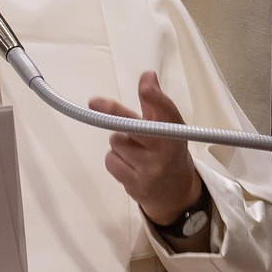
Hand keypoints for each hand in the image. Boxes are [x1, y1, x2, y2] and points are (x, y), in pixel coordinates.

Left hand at [88, 71, 203, 225]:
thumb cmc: (169, 152)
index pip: (166, 111)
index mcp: (174, 131)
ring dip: (120, 142)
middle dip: (114, 113)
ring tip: (135, 150)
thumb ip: (155, 103)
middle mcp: (165, 150)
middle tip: (94, 102)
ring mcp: (150, 170)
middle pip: (134, 127)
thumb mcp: (169, 127)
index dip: (155, 97)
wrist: (178, 194)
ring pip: (116, 142)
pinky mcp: (135, 186)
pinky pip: (111, 161)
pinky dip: (115, 159)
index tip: (146, 84)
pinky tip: (130, 164)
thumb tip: (147, 76)